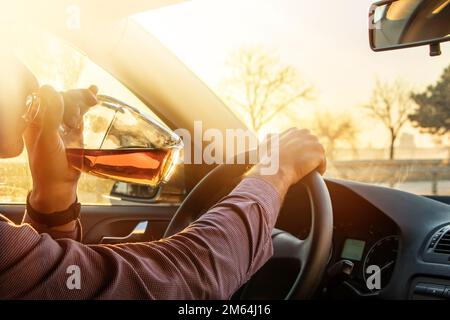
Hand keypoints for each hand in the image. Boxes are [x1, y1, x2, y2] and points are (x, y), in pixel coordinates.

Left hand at [24, 85, 97, 215]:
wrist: (60, 184)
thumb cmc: (48, 166)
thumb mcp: (47, 140)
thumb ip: (50, 116)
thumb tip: (52, 89)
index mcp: (34, 119)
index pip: (46, 96)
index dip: (59, 95)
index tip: (68, 102)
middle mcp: (47, 119)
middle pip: (62, 97)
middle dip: (75, 98)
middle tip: (88, 102)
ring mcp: (61, 124)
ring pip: (72, 103)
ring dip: (82, 98)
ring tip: (93, 100)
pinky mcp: (74, 130)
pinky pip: (80, 112)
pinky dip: (86, 102)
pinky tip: (95, 89)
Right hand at [247, 128, 325, 198]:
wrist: (274, 169)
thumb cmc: (268, 160)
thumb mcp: (266, 144)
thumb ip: (271, 137)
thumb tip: (270, 135)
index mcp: (294, 131)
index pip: (304, 142)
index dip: (301, 153)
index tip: (294, 162)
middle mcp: (306, 133)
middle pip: (313, 149)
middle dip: (308, 158)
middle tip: (298, 167)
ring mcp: (314, 142)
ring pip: (318, 157)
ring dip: (313, 166)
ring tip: (302, 172)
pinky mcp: (319, 153)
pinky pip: (322, 166)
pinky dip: (317, 172)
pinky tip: (307, 175)